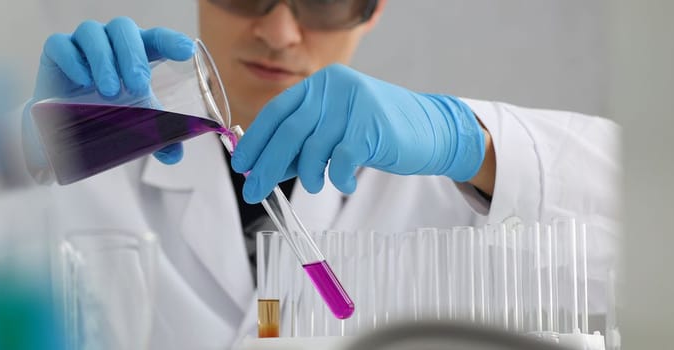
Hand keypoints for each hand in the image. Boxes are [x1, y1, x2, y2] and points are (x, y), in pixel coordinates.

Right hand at [29, 17, 194, 163]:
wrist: (64, 124)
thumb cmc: (105, 112)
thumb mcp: (133, 123)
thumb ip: (156, 136)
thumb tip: (174, 155)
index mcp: (136, 52)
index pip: (156, 38)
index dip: (170, 40)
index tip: (184, 51)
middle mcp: (110, 41)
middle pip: (123, 29)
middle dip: (133, 55)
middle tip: (138, 85)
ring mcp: (81, 43)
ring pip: (93, 33)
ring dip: (104, 60)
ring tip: (110, 90)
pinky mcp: (55, 51)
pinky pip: (61, 45)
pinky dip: (73, 59)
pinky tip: (82, 80)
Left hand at [231, 64, 485, 203]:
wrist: (431, 130)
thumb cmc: (377, 133)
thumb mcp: (334, 133)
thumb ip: (300, 145)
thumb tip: (261, 167)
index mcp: (320, 84)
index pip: (276, 111)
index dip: (255, 140)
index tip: (242, 165)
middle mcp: (334, 87)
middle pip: (289, 131)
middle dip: (268, 165)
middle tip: (255, 190)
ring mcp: (354, 103)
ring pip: (314, 148)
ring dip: (307, 174)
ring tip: (312, 185)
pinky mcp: (373, 125)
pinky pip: (342, 159)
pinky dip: (338, 178)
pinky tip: (342, 183)